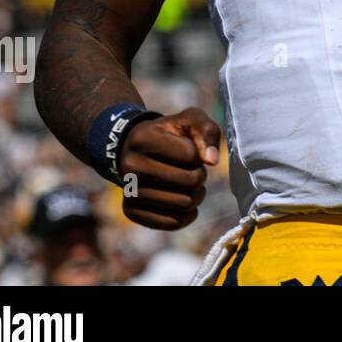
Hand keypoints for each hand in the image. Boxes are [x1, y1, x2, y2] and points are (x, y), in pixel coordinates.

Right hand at [119, 106, 221, 230]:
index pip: (190, 155)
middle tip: (194, 170)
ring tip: (190, 185)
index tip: (191, 151)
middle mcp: (130, 166)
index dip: (199, 154)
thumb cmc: (169, 134)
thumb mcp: (189, 120)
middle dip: (200, 175)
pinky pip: (173, 222)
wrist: (135, 150)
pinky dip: (187, 214)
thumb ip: (207, 131)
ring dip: (197, 195)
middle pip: (190, 181)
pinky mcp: (131, 211)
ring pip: (184, 203)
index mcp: (143, 139)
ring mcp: (129, 191)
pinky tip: (184, 200)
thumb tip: (212, 161)